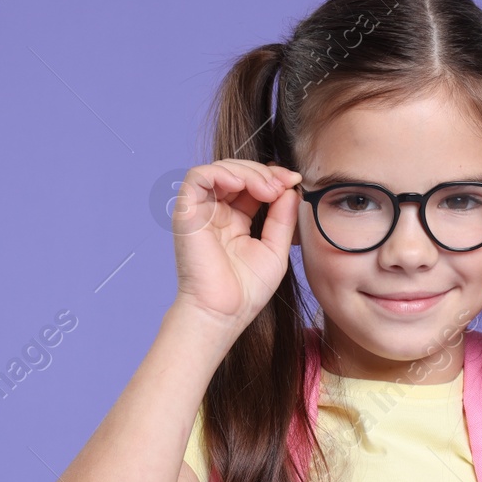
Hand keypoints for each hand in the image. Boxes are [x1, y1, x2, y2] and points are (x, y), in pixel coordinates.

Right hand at [171, 158, 302, 334]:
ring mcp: (200, 211)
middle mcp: (215, 213)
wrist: (223, 312)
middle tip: (285, 183)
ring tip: (269, 188)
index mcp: (234, 221)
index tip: (295, 181)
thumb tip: (291, 188)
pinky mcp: (186, 212)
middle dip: (264, 172)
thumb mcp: (275, 248)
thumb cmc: (246, 291)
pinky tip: (243, 184)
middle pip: (237, 173)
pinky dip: (222, 173)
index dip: (273, 177)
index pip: (251, 186)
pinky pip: (198, 176)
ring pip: (219, 170)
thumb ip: (283, 217)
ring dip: (248, 172)